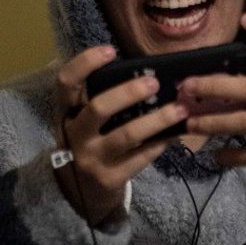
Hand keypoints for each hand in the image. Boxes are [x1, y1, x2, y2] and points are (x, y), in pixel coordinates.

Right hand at [51, 46, 189, 224]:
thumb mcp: (81, 121)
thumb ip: (98, 99)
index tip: (111, 50)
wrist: (78, 194)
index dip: (85, 63)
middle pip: (98, 108)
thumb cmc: (87, 143)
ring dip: (156, 120)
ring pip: (126, 135)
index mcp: (65, 113)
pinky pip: (140, 157)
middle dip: (128, 93)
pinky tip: (175, 134)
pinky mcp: (110, 179)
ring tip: (179, 109)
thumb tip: (144, 72)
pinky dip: (160, 143)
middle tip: (154, 82)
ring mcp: (92, 159)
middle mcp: (74, 135)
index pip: (66, 82)